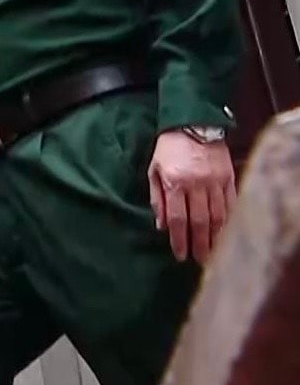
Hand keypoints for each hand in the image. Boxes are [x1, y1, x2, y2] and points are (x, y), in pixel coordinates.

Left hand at [150, 130, 235, 262]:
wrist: (193, 123)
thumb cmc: (168, 148)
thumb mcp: (153, 170)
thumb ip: (156, 198)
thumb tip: (160, 225)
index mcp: (174, 183)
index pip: (177, 218)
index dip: (178, 239)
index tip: (180, 255)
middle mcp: (196, 185)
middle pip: (199, 221)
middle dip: (199, 244)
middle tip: (199, 261)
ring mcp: (215, 181)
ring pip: (217, 215)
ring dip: (216, 237)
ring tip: (214, 253)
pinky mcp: (229, 177)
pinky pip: (231, 203)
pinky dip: (229, 220)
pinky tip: (228, 233)